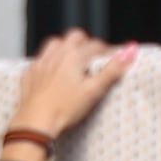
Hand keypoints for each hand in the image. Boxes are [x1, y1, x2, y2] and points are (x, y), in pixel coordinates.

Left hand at [6, 30, 131, 149]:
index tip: (112, 57)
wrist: (36, 123)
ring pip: (55, 44)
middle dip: (86, 43)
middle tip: (93, 56)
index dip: (106, 50)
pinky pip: (40, 59)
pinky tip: (52, 71)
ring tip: (73, 59)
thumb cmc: (64, 109)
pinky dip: (49, 61)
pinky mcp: (29, 73)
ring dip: (66, 47)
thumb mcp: (94, 90)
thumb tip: (131, 50)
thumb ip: (112, 69)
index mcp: (74, 55)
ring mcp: (40, 62)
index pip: (96, 45)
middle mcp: (56, 54)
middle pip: (75, 37)